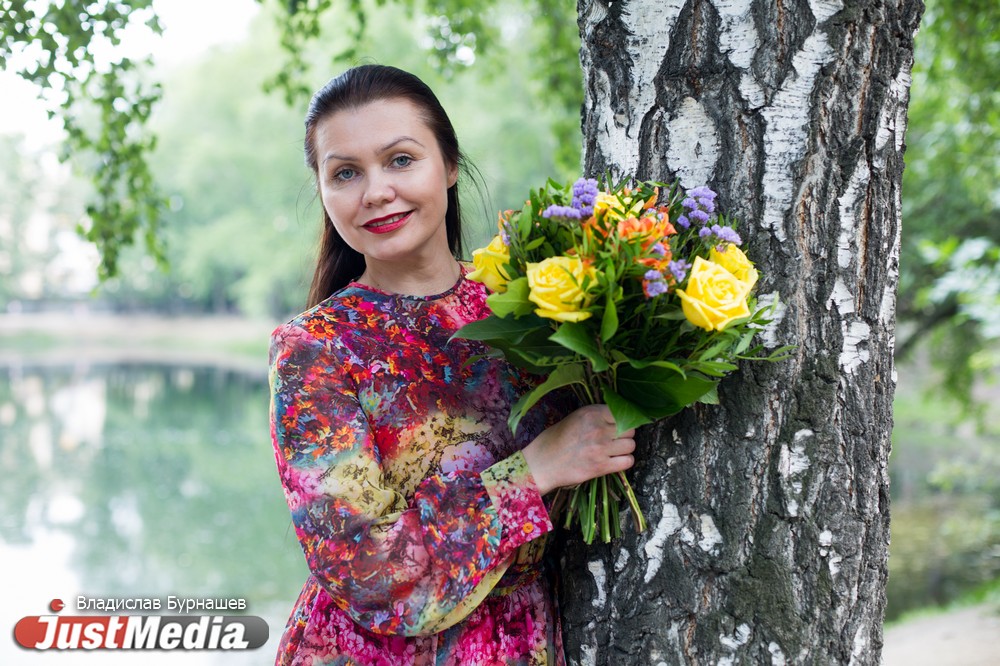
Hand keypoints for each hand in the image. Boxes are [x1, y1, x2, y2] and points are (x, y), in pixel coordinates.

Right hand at [521, 404, 635, 494]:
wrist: (542, 463)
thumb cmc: (555, 440)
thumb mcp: (574, 418)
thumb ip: (596, 416)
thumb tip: (618, 418)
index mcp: (591, 413)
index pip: (622, 413)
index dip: (622, 420)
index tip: (616, 426)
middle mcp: (598, 428)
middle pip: (630, 429)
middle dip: (624, 435)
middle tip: (614, 440)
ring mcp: (600, 448)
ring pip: (631, 445)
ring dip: (625, 449)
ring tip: (614, 451)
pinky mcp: (601, 467)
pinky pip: (628, 461)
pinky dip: (624, 462)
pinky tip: (615, 461)